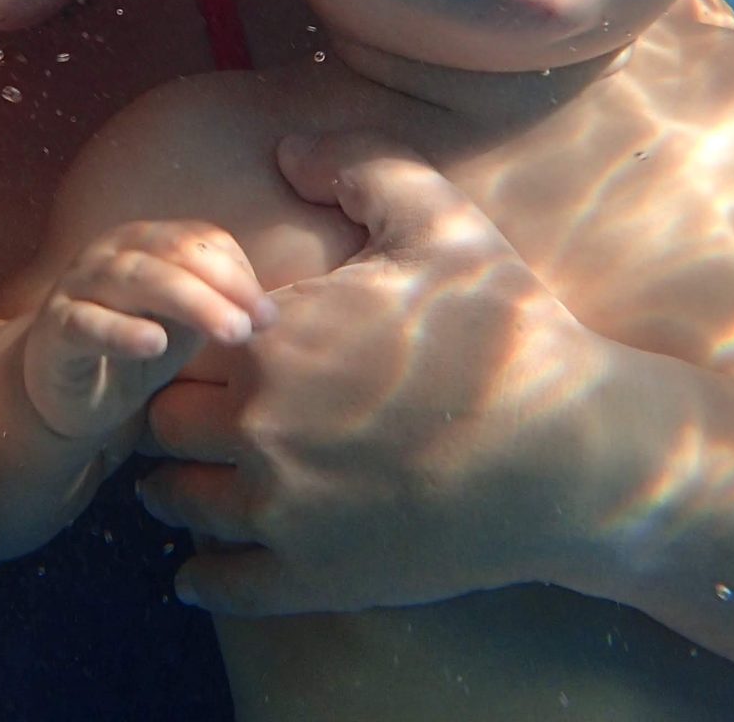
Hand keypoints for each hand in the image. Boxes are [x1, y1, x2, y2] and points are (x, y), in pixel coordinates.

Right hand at [22, 220, 271, 440]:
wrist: (63, 391)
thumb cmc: (131, 347)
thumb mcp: (181, 324)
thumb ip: (217, 305)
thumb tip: (266, 311)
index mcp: (145, 242)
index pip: (199, 239)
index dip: (239, 273)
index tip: (268, 317)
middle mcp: (110, 253)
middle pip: (173, 252)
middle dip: (222, 286)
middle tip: (255, 325)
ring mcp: (78, 286)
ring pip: (135, 279)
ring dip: (190, 302)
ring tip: (229, 332)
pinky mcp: (55, 328)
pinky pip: (87, 323)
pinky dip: (122, 331)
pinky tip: (155, 344)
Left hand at [139, 131, 633, 615]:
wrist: (570, 454)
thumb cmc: (508, 332)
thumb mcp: (443, 223)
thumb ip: (360, 166)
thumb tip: (287, 150)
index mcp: (273, 341)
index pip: (179, 342)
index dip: (187, 344)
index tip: (207, 353)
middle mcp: (258, 427)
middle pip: (163, 424)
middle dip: (174, 417)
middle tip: (188, 420)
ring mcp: (282, 509)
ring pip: (179, 501)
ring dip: (176, 493)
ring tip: (184, 488)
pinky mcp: (312, 575)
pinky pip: (222, 583)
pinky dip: (204, 577)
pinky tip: (201, 570)